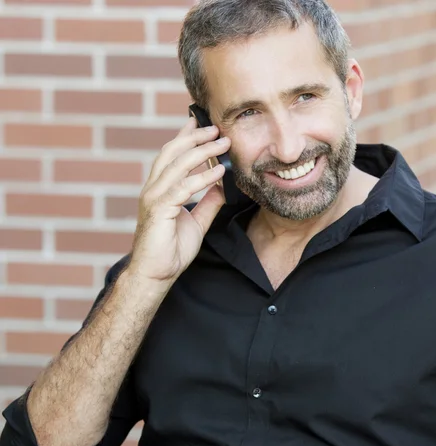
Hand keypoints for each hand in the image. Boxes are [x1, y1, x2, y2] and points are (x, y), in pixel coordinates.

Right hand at [128, 117, 230, 282]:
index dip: (185, 137)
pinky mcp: (159, 208)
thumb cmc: (171, 250)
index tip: (200, 122)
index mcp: (159, 188)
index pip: (171, 156)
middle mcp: (153, 188)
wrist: (156, 274)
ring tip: (223, 143)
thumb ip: (208, 202)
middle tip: (217, 128)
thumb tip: (222, 186)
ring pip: (178, 164)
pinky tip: (219, 171)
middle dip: (195, 137)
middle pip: (172, 152)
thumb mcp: (196, 221)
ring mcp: (153, 196)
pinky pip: (184, 187)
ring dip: (203, 151)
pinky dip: (203, 177)